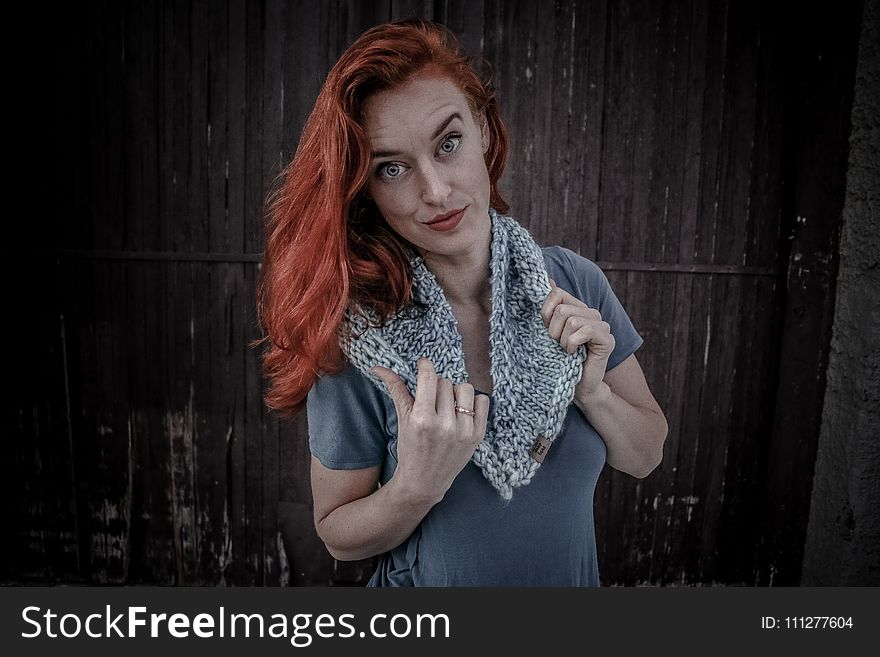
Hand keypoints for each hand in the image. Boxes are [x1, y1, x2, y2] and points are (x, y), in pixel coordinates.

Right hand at [371, 358, 489, 504]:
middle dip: (437, 387)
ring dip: (455, 392)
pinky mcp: (478, 435)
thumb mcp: (402, 419)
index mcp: (422, 419)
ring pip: (465, 388)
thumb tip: (379, 367)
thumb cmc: (410, 449)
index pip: (429, 378)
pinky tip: (461, 412)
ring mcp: (463, 431)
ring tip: (447, 405)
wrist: (425, 481)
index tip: (424, 363)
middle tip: (431, 401)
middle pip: (445, 382)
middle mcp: (444, 424)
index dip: (426, 366)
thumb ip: (396, 389)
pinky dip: (473, 402)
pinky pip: (483, 401)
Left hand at [541, 278, 615, 400]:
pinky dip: (572, 345)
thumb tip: (548, 280)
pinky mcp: (607, 339)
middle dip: (553, 331)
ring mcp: (602, 325)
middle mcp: (591, 313)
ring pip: (571, 320)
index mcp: (577, 307)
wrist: (574, 386)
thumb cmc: (559, 359)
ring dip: (562, 340)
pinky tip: (574, 354)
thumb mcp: (548, 330)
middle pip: (562, 309)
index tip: (546, 329)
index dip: (546, 312)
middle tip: (557, 345)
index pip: (557, 293)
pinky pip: (584, 331)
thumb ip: (550, 306)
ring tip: (566, 350)